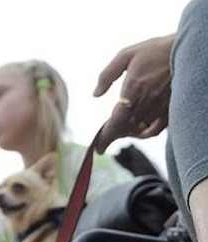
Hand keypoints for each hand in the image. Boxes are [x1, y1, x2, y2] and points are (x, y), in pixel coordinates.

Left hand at [94, 34, 175, 152]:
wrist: (189, 49)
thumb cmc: (156, 50)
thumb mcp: (127, 55)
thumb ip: (107, 75)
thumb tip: (96, 94)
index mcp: (132, 89)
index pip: (115, 122)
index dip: (105, 137)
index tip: (98, 148)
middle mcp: (146, 102)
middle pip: (125, 129)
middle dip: (113, 135)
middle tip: (106, 137)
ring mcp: (159, 107)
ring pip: (138, 130)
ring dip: (127, 133)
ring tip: (120, 130)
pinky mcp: (171, 110)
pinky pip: (155, 130)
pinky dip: (144, 134)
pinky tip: (138, 131)